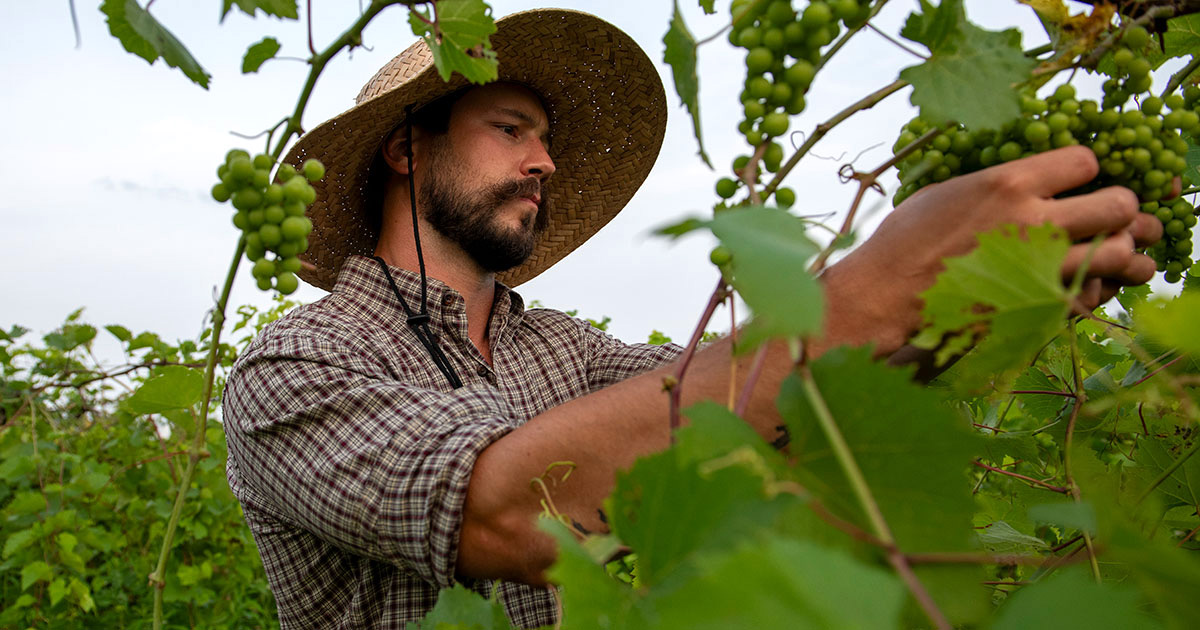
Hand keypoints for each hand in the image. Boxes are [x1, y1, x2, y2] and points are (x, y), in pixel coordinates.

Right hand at [820, 146, 1156, 354]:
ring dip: (1121, 253)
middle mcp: (1033, 221)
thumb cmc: (902, 244)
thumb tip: (1021, 181)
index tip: (1077, 182)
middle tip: (1107, 217)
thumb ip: (993, 186)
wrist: (883, 299)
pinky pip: (1092, 295)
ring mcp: (1039, 268)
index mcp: (1007, 183)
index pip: (1085, 162)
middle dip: (1119, 210)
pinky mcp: (1036, 307)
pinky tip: (1081, 285)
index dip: (1086, 171)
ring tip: (1111, 253)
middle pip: (1118, 205)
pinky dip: (1096, 290)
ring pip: (1118, 254)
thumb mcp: (944, 194)